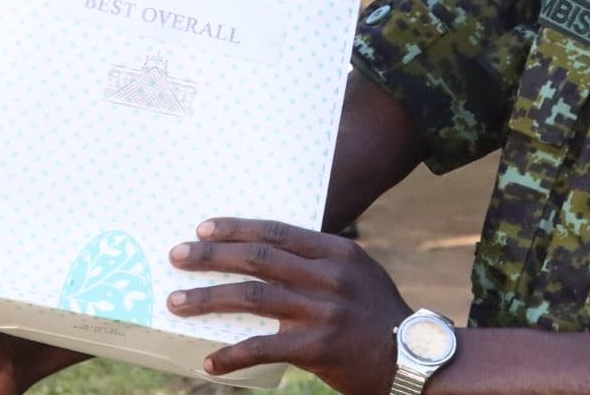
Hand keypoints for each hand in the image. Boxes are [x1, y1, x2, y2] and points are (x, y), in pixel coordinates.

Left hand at [168, 217, 410, 394]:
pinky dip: (232, 355)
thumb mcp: (358, 274)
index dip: (236, 229)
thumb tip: (265, 254)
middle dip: (211, 257)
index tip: (203, 229)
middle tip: (177, 257)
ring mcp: (323, 311)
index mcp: (338, 252)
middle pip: (258, 259)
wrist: (411, 360)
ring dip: (208, 299)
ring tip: (177, 303)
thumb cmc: (378, 315)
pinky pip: (263, 347)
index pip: (277, 232)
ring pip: (252, 297)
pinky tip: (209, 361)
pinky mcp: (318, 347)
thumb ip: (318, 261)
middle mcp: (329, 276)